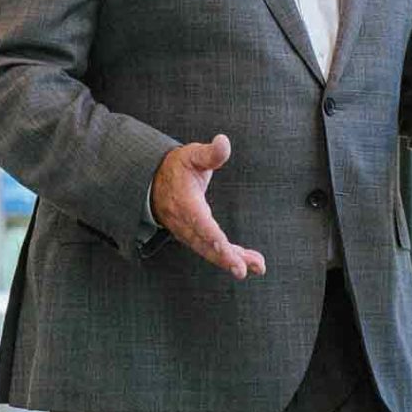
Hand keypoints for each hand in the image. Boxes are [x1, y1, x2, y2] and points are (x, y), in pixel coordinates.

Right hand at [150, 135, 267, 278]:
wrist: (154, 182)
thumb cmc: (177, 168)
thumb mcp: (191, 155)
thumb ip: (210, 153)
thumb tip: (223, 141)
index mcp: (184, 202)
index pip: (198, 221)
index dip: (211, 236)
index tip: (225, 248)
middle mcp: (185, 222)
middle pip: (205, 244)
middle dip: (224, 258)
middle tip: (243, 269)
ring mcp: (189, 233)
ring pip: (211, 252)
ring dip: (233, 261)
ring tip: (258, 267)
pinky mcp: (195, 238)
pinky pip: (213, 251)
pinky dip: (231, 258)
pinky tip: (251, 263)